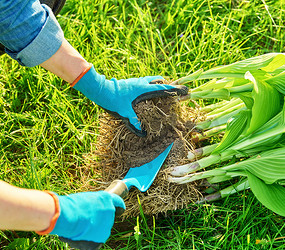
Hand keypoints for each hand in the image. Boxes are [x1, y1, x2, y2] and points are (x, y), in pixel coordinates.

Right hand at [49, 191, 124, 245]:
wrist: (68, 216)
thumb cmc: (70, 205)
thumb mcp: (82, 200)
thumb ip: (91, 206)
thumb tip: (89, 216)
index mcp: (106, 199)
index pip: (117, 202)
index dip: (117, 206)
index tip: (118, 210)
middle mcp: (110, 212)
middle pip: (106, 218)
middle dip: (97, 220)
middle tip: (83, 220)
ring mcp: (107, 227)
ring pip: (99, 230)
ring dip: (91, 230)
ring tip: (77, 228)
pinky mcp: (101, 239)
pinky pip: (95, 242)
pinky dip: (87, 241)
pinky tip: (78, 237)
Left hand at [72, 65, 187, 135]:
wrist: (99, 89)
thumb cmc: (113, 100)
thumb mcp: (124, 113)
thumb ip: (134, 122)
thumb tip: (142, 133)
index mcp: (143, 89)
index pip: (163, 88)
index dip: (175, 90)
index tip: (185, 91)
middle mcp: (141, 83)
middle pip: (159, 81)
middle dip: (167, 86)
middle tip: (173, 92)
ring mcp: (135, 81)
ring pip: (151, 80)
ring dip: (157, 85)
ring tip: (161, 92)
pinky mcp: (130, 82)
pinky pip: (143, 82)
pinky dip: (148, 86)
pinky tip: (145, 94)